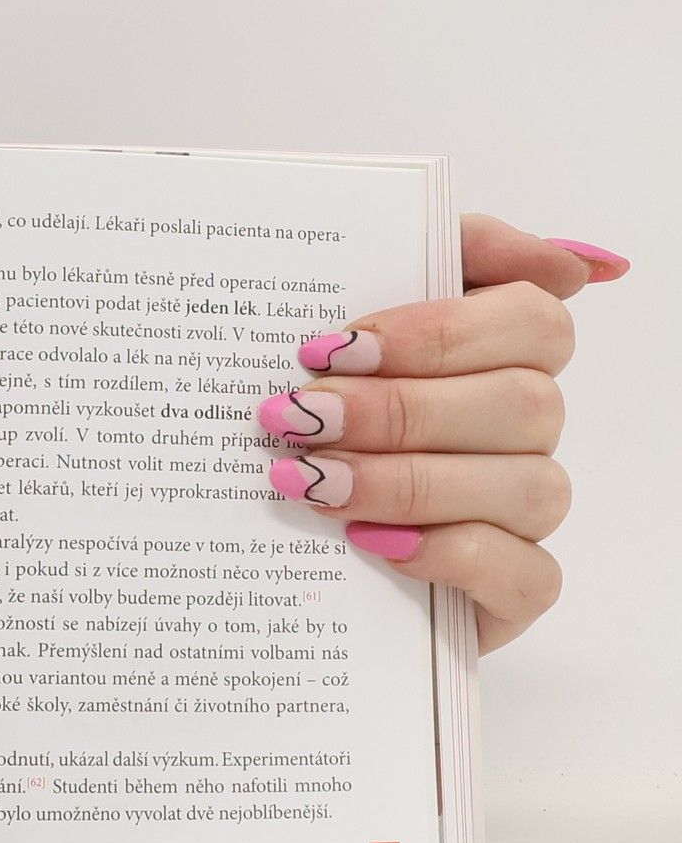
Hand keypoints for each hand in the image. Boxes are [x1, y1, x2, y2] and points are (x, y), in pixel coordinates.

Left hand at [256, 217, 628, 652]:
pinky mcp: (516, 588)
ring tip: (311, 481)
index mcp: (505, 350)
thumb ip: (428, 254)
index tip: (331, 345)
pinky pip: (526, 572)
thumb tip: (568, 258)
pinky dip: (449, 554)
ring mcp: (528, 508)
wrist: (273, 533)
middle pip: (522, 402)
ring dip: (408, 481)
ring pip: (526, 485)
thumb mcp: (343, 326)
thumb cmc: (320, 413)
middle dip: (399, 409)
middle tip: (300, 415)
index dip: (438, 330)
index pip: (532, 316)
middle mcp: (528, 426)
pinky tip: (373, 543)